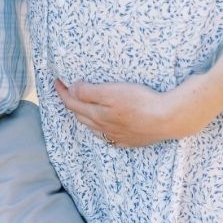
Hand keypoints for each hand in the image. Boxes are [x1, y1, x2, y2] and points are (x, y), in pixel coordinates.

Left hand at [54, 77, 198, 146]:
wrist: (166, 119)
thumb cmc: (141, 102)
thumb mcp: (113, 91)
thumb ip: (89, 92)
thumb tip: (72, 89)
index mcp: (97, 114)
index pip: (72, 102)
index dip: (62, 92)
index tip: (56, 82)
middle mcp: (103, 128)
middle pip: (80, 115)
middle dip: (70, 103)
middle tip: (67, 91)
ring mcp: (116, 136)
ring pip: (92, 127)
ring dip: (83, 116)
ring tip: (81, 107)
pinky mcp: (129, 140)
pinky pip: (106, 136)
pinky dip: (99, 128)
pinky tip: (103, 126)